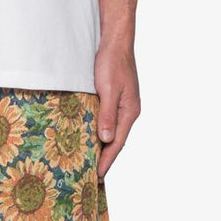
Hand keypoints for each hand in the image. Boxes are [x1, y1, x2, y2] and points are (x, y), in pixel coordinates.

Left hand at [94, 43, 140, 178]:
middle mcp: (128, 112)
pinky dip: (100, 135)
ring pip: (112, 133)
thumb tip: (105, 139)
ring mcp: (123, 107)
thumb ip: (107, 115)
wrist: (115, 42)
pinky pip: (108, 123)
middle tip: (92, 178)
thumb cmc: (112, 63)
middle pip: (116, 142)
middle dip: (105, 160)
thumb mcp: (108, 89)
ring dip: (102, 149)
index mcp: (130, 112)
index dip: (107, 161)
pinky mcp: (115, 101)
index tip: (97, 176)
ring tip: (91, 165)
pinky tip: (91, 141)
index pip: (117, 143)